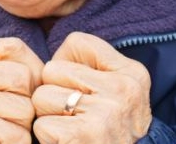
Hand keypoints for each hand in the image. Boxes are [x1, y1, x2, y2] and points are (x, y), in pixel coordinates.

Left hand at [32, 32, 151, 143]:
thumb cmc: (105, 132)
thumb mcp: (113, 93)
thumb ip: (86, 65)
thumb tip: (44, 54)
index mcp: (132, 73)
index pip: (77, 42)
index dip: (67, 66)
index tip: (82, 90)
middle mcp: (124, 90)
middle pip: (53, 69)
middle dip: (54, 93)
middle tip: (74, 116)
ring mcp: (106, 113)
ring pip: (42, 95)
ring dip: (48, 116)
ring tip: (71, 130)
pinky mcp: (85, 135)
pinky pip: (42, 123)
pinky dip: (48, 137)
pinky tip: (67, 143)